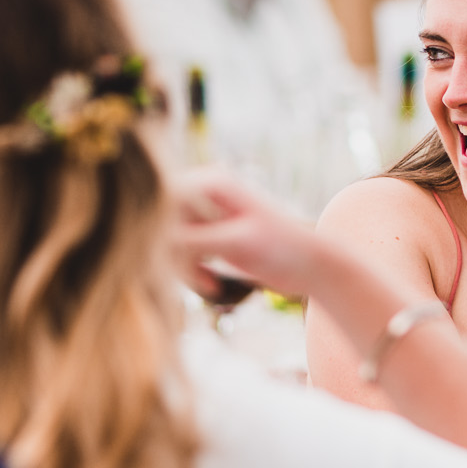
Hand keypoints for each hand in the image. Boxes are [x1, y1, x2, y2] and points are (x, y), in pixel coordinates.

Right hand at [172, 167, 323, 302]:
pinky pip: (179, 254)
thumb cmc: (283, 248)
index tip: (178, 259)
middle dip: (174, 255)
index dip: (162, 230)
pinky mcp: (206, 236)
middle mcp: (203, 191)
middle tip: (199, 281)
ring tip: (208, 286)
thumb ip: (194, 240)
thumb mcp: (237, 243)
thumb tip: (155, 242)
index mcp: (212, 181)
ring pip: (168, 242)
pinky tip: (212, 285)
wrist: (311, 265)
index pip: (164, 201)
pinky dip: (190, 272)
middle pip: (162, 223)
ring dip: (183, 267)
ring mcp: (203, 214)